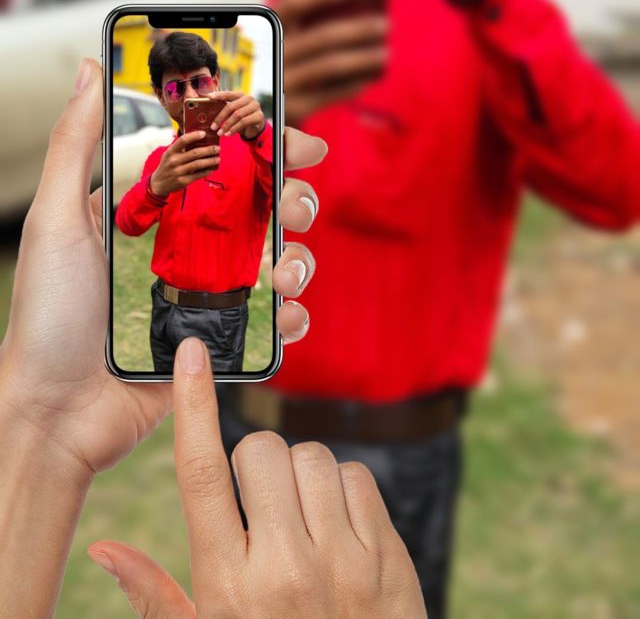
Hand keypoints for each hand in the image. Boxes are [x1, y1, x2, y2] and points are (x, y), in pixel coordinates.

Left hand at [0, 58, 326, 479]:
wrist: (55, 413)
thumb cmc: (47, 314)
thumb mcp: (55, 217)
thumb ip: (76, 142)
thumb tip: (90, 68)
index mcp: (157, 208)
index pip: (221, 160)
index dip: (264, 144)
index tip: (295, 138)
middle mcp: (190, 244)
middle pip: (263, 206)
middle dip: (293, 198)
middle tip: (294, 205)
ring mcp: (210, 291)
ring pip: (280, 258)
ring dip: (300, 257)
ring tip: (284, 272)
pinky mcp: (222, 338)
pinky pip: (274, 320)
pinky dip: (293, 315)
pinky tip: (284, 315)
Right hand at [87, 336, 427, 618]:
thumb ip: (155, 595)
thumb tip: (103, 548)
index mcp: (229, 586)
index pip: (201, 476)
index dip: (193, 406)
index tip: (191, 354)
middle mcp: (286, 569)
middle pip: (261, 451)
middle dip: (255, 461)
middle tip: (260, 503)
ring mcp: (343, 562)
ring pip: (313, 456)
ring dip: (300, 474)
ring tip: (299, 519)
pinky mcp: (387, 557)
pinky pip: (357, 476)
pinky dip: (342, 488)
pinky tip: (335, 527)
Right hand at [150, 132, 220, 197]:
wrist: (158, 184)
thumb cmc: (167, 166)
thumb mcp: (169, 155)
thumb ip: (180, 148)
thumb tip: (198, 139)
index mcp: (171, 152)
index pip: (183, 140)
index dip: (194, 136)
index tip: (204, 133)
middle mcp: (174, 161)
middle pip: (195, 153)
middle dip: (208, 150)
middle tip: (218, 148)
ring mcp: (178, 171)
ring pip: (198, 164)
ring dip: (210, 161)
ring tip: (218, 158)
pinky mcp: (183, 181)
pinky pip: (198, 175)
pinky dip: (206, 171)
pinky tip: (212, 169)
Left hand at [207, 90, 265, 138]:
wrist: (254, 127)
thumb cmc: (240, 118)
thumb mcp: (232, 112)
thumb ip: (223, 108)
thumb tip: (207, 110)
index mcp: (240, 95)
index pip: (228, 94)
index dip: (219, 95)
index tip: (209, 96)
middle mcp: (249, 98)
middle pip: (231, 106)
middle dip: (220, 117)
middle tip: (213, 127)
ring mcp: (255, 106)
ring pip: (237, 115)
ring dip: (227, 125)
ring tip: (220, 133)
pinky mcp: (259, 116)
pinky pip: (244, 122)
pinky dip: (234, 129)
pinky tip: (228, 134)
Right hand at [278, 0, 387, 125]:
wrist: (263, 111)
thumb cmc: (282, 66)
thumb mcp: (283, 41)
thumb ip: (304, 23)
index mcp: (268, 31)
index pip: (292, 3)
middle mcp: (272, 54)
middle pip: (323, 36)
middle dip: (360, 29)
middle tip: (385, 25)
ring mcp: (282, 82)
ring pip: (332, 65)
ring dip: (364, 57)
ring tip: (385, 53)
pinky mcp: (294, 107)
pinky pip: (332, 93)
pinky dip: (354, 84)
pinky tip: (370, 78)